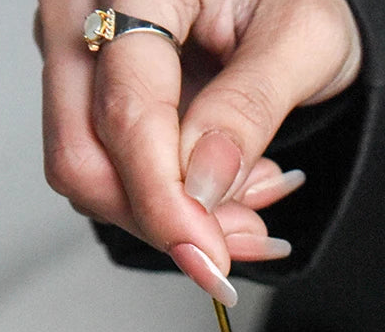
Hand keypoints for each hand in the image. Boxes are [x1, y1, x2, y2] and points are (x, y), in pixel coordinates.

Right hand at [35, 0, 361, 303]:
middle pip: (84, 159)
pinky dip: (176, 206)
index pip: (126, 111)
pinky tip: (230, 191)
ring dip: (177, 218)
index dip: (165, 199)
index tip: (208, 255)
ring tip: (254, 197)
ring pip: (95, 180)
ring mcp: (82, 61)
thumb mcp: (302, 39)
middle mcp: (84, 17)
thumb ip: (248, 109)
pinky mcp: (96, 101)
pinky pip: (115, 178)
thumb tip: (203, 183)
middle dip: (167, 219)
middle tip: (245, 235)